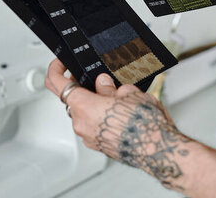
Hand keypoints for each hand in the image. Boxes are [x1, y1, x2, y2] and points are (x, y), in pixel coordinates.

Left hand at [44, 59, 194, 190]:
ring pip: (84, 113)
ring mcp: (89, 137)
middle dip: (84, 88)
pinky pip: (94, 126)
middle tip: (100, 80)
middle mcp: (81, 123)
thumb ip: (110, 87)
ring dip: (95, 104)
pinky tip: (121, 114)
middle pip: (72, 99)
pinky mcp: (99, 146)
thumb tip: (103, 84)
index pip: (56, 83)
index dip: (57, 68)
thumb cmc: (145, 124)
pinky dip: (102, 118)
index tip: (62, 63)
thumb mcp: (129, 93)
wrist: (159, 151)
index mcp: (84, 106)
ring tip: (118, 99)